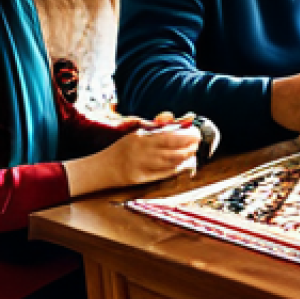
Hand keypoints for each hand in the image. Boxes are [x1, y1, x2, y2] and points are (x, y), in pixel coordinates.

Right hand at [65, 115, 200, 196]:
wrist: (102, 167)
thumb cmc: (122, 147)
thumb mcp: (136, 133)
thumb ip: (156, 126)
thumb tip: (177, 119)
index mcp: (141, 138)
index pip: (169, 137)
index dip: (186, 136)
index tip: (196, 132)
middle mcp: (142, 153)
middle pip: (173, 151)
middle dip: (189, 147)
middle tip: (197, 142)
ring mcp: (141, 167)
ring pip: (171, 163)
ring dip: (185, 157)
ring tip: (193, 152)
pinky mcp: (141, 179)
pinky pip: (164, 174)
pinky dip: (176, 169)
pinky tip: (183, 164)